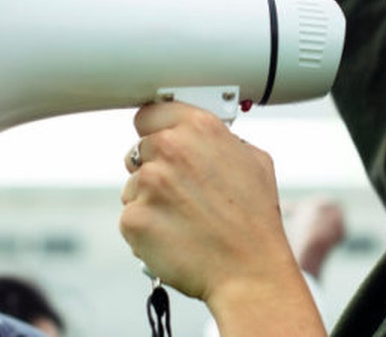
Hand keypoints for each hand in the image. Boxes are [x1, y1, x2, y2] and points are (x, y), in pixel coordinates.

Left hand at [119, 102, 297, 302]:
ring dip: (150, 201)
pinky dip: (147, 228)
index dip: (156, 130)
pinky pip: (130, 217)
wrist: (249, 272)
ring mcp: (149, 184)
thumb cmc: (255, 222)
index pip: (150, 113)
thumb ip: (222, 140)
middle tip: (182, 193)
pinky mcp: (134, 218)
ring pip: (133, 186)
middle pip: (139, 150)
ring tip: (184, 220)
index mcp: (199, 128)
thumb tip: (204, 137)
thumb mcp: (254, 161)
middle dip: (155, 169)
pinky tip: (174, 236)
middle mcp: (171, 149)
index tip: (160, 140)